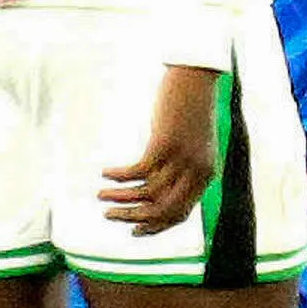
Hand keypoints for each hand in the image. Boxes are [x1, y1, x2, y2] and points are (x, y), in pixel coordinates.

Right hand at [101, 63, 219, 231]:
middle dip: (133, 217)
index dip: (155, 226)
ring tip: (101, 195)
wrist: (197, 77)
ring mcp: (182, 160)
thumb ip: (183, 166)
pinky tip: (106, 173)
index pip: (179, 214)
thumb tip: (157, 186)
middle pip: (162, 210)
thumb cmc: (192, 107)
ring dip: (121, 198)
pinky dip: (120, 176)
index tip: (134, 230)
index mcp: (205, 175)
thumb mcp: (194, 142)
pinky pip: (138, 171)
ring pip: (147, 193)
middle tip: (110, 216)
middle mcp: (196, 172)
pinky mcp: (165, 145)